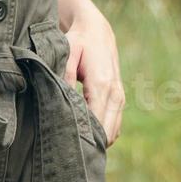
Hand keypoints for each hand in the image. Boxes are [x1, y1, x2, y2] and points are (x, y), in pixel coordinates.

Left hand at [63, 7, 123, 147]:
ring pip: (113, 132)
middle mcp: (115, 94)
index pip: (96, 122)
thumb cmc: (78, 42)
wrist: (97, 31)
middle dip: (90, 142)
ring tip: (75, 144)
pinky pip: (115, 126)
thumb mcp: (67, 54)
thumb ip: (65, 78)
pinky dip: (104, 133)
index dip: (82, 136)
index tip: (65, 144)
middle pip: (107, 132)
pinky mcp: (120, 100)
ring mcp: (120, 98)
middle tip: (67, 150)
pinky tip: (86, 134)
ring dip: (98, 140)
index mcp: (102, 84)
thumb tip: (60, 102)